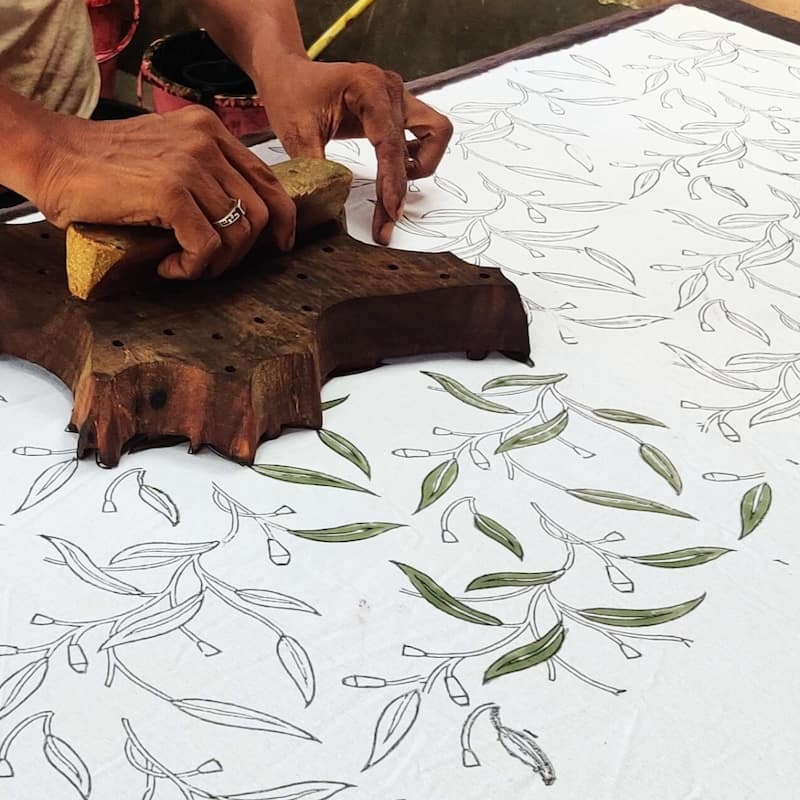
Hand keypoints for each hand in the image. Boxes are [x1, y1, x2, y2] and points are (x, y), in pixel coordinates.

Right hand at [34, 105, 295, 279]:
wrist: (52, 157)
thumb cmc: (105, 166)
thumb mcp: (168, 157)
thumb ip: (206, 175)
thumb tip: (242, 219)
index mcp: (210, 131)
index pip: (268, 179)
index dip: (283, 219)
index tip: (279, 245)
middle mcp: (207, 142)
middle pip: (262, 212)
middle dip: (243, 252)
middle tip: (213, 265)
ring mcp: (191, 165)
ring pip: (238, 233)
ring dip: (216, 263)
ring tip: (185, 265)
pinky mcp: (170, 192)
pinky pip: (207, 246)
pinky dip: (192, 268)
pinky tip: (168, 267)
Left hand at [256, 57, 452, 244]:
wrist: (289, 74)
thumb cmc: (291, 93)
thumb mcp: (297, 133)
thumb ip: (317, 167)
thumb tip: (332, 202)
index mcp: (367, 86)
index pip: (389, 141)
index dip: (392, 181)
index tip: (390, 211)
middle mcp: (390, 88)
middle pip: (411, 146)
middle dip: (399, 188)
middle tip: (386, 223)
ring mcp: (399, 97)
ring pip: (436, 133)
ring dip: (422, 164)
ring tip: (393, 184)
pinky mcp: (399, 108)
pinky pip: (428, 132)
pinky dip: (419, 155)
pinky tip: (394, 169)